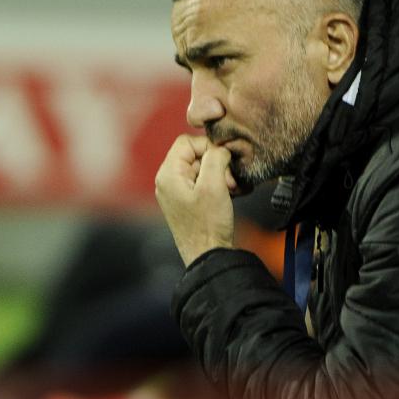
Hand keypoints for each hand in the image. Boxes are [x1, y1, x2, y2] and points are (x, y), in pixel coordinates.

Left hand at [155, 134, 236, 265]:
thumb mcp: (214, 185)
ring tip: (230, 189)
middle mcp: (167, 181)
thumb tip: (219, 148)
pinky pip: (202, 182)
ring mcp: (176, 192)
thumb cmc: (208, 224)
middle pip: (194, 154)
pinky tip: (228, 195)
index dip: (208, 146)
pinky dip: (216, 184)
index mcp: (168, 174)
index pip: (186, 142)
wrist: (208, 256)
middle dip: (216, 163)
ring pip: (200, 168)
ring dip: (219, 174)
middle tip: (229, 180)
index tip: (224, 161)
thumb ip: (215, 158)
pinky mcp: (186, 201)